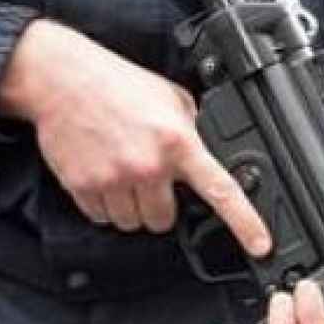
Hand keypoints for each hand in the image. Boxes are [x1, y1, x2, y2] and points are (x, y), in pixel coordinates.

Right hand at [0, 19, 270, 255]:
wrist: (62, 78)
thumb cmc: (117, 84)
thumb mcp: (172, 98)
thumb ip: (192, 130)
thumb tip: (208, 153)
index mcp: (177, 142)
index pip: (221, 191)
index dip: (245, 223)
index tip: (260, 245)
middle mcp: (148, 165)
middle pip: (164, 221)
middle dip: (160, 206)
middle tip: (149, 179)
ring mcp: (114, 179)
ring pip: (132, 223)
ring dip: (131, 207)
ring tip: (123, 172)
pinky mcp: (83, 186)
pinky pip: (102, 218)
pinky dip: (104, 205)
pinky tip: (103, 175)